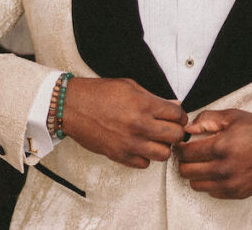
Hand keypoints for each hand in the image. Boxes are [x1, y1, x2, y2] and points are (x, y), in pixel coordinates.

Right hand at [61, 77, 186, 167]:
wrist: (72, 106)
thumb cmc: (97, 94)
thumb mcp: (128, 86)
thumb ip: (153, 98)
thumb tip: (173, 106)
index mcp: (143, 105)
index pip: (177, 115)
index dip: (180, 116)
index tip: (176, 117)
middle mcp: (139, 125)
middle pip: (175, 136)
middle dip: (175, 132)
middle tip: (168, 128)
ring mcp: (130, 143)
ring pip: (164, 154)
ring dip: (162, 146)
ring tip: (154, 139)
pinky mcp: (119, 155)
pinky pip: (144, 164)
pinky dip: (145, 156)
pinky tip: (139, 146)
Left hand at [175, 109, 251, 197]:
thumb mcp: (233, 116)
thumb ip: (207, 119)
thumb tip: (188, 128)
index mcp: (222, 146)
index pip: (186, 153)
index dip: (180, 146)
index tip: (182, 143)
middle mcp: (225, 168)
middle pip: (187, 171)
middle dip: (184, 161)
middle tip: (189, 153)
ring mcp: (232, 183)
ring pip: (196, 185)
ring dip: (194, 173)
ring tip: (201, 162)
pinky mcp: (239, 193)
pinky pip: (212, 192)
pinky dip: (209, 182)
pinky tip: (215, 170)